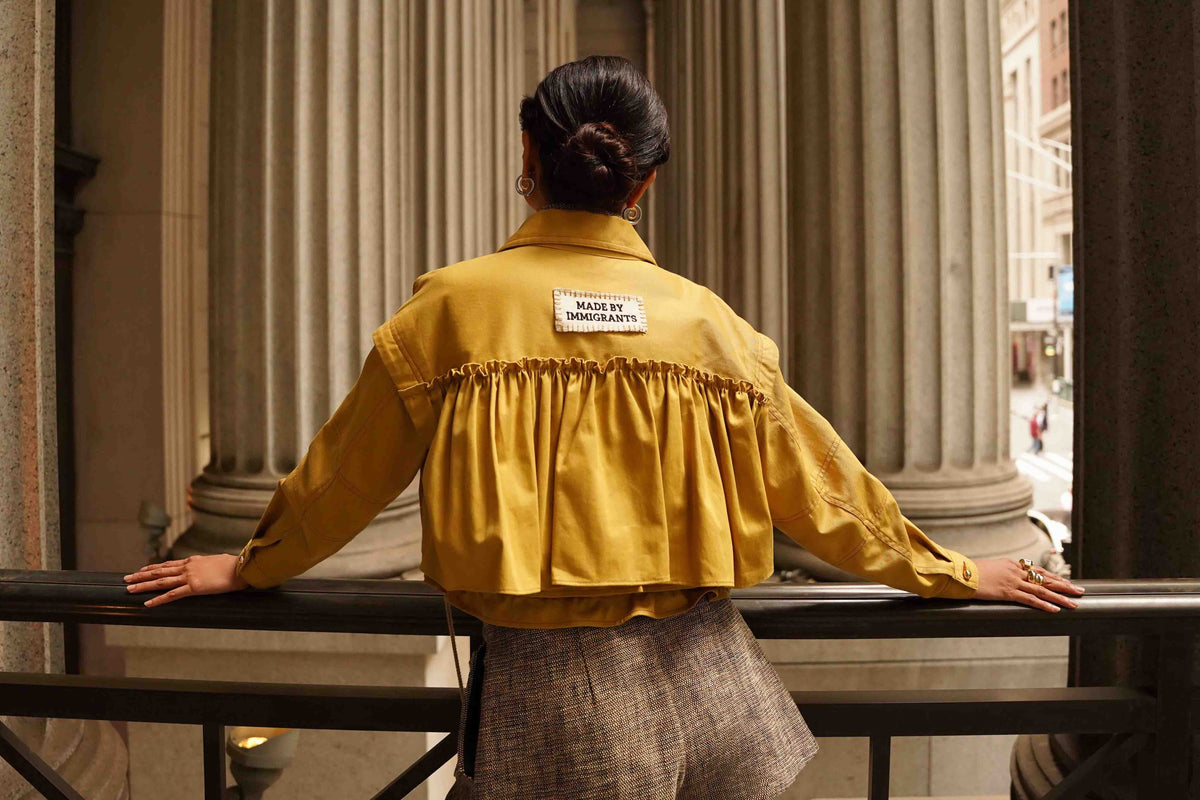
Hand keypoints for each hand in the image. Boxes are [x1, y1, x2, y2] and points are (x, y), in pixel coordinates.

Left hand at [124, 554, 250, 606]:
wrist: (242, 568)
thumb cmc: (235, 565)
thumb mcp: (218, 561)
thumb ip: (210, 565)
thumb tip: (212, 567)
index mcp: (193, 561)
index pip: (168, 564)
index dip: (153, 567)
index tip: (142, 569)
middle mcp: (188, 567)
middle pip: (159, 571)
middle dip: (141, 575)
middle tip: (126, 578)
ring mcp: (189, 577)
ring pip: (161, 582)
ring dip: (143, 585)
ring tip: (129, 589)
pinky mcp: (194, 588)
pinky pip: (172, 595)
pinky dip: (158, 600)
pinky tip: (147, 603)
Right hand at [971, 558, 1084, 612]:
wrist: (961, 574)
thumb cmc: (969, 572)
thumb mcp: (988, 568)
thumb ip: (999, 573)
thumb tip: (1001, 579)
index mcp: (1012, 564)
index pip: (1038, 571)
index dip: (1053, 577)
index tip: (1066, 581)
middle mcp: (1016, 571)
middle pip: (1045, 579)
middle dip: (1065, 586)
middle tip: (1080, 591)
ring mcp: (1013, 582)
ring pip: (1042, 590)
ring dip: (1060, 597)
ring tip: (1074, 604)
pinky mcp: (1008, 592)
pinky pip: (1030, 600)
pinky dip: (1044, 605)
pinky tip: (1055, 609)